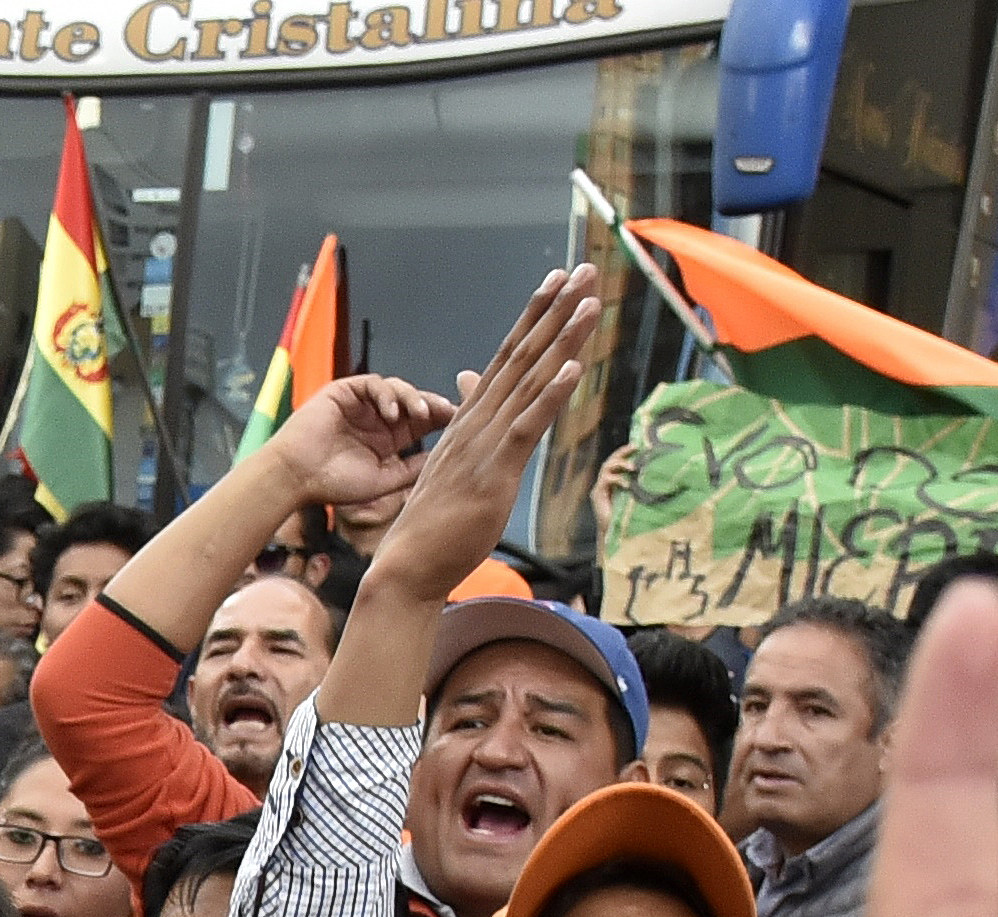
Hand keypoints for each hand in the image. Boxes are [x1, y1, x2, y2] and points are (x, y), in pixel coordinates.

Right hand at [264, 367, 464, 517]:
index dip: (442, 418)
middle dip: (433, 405)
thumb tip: (446, 457)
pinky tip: (391, 413)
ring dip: (412, 398)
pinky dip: (386, 394)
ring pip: (398, 389)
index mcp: (390, 439)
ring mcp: (362, 404)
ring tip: (418, 414)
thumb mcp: (385, 480)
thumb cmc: (333, 485)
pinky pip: (374, 384)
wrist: (296, 478)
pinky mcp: (345, 391)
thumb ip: (414, 467)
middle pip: (415, 401)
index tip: (462, 422)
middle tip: (449, 412)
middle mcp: (379, 418)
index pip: (423, 421)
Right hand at [364, 267, 602, 603]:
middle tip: (584, 271)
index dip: (534, 315)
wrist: (408, 564)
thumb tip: (471, 380)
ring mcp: (484, 445)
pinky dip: (550, 396)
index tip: (559, 280)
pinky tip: (572, 369)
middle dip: (555, 311)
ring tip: (589, 304)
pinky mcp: (494, 473)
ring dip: (562, 341)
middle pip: (522, 355)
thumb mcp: (457, 461)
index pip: (507, 355)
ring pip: (529, 382)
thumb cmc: (436, 520)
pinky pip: (526, 427)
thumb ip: (472, 419)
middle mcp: (477, 421)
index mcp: (471, 418)